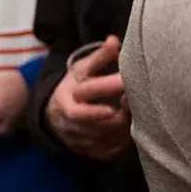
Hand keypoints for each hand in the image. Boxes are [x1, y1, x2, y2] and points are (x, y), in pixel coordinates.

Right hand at [46, 35, 131, 159]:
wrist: (54, 115)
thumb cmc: (76, 88)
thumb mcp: (83, 70)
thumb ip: (100, 57)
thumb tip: (115, 40)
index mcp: (70, 93)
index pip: (87, 92)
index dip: (105, 89)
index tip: (125, 83)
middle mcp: (69, 117)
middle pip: (91, 120)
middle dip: (113, 116)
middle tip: (132, 108)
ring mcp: (75, 136)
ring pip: (101, 137)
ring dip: (120, 130)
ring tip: (136, 120)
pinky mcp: (84, 151)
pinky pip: (106, 151)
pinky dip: (120, 144)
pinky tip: (128, 135)